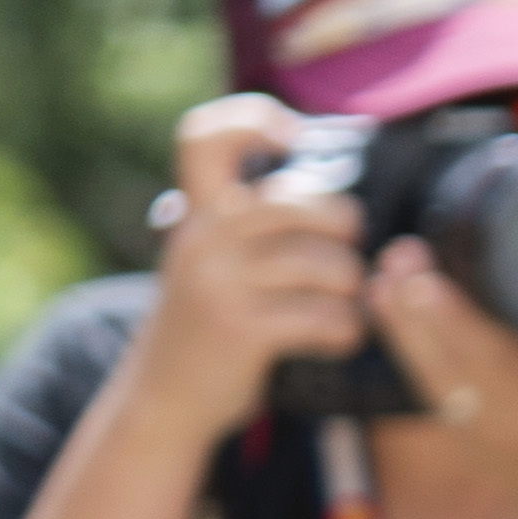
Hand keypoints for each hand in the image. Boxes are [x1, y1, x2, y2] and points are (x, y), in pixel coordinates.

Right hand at [123, 99, 366, 440]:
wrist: (164, 398)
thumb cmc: (209, 322)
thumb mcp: (210, 258)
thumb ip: (248, 221)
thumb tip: (327, 185)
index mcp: (196, 212)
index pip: (204, 135)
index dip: (254, 120)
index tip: (294, 140)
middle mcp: (202, 237)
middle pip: (302, 201)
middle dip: (345, 227)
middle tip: (346, 251)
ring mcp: (220, 282)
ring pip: (328, 264)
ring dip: (353, 290)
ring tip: (344, 304)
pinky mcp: (244, 330)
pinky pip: (328, 316)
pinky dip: (347, 330)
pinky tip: (336, 337)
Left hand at [366, 241, 517, 516]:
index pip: (492, 358)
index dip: (452, 319)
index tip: (423, 279)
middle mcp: (507, 418)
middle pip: (444, 359)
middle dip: (412, 306)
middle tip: (398, 254)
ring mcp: (475, 428)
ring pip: (423, 369)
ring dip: (396, 321)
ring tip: (381, 273)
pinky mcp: (454, 431)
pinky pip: (418, 380)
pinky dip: (399, 342)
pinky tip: (381, 305)